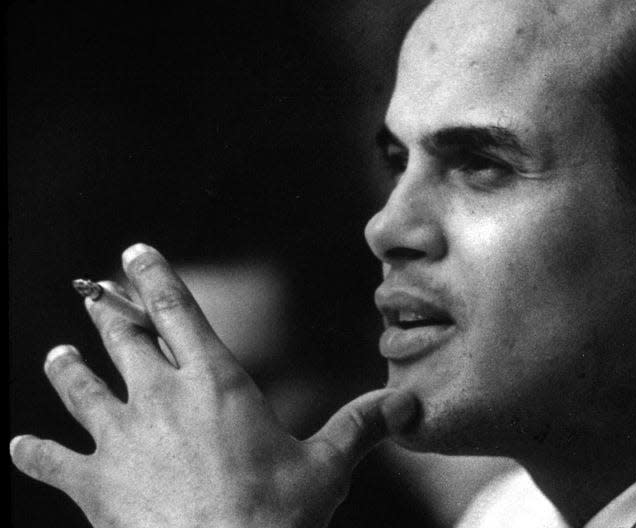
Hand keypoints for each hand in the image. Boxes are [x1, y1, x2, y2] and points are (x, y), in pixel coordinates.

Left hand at [10, 243, 416, 527]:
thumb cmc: (274, 518)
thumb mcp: (326, 468)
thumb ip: (361, 427)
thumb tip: (407, 403)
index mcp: (215, 383)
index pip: (177, 311)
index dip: (154, 277)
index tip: (132, 252)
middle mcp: (160, 398)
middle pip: (125, 340)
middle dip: (108, 312)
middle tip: (91, 291)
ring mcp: (121, 439)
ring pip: (82, 390)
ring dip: (68, 370)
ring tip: (57, 354)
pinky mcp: (94, 484)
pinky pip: (53, 463)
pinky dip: (35, 455)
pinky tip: (19, 448)